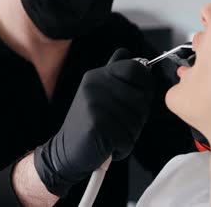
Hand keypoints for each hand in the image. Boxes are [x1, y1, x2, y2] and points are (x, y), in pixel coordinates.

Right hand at [34, 48, 153, 196]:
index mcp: (97, 75)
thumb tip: (136, 60)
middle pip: (141, 96)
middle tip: (118, 122)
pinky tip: (107, 145)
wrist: (66, 151)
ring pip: (137, 120)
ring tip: (111, 133)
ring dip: (129, 134)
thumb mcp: (100, 93)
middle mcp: (95, 85)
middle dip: (138, 115)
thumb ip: (117, 76)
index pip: (136, 68)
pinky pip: (128, 139)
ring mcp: (95, 105)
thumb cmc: (91, 124)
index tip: (136, 97)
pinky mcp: (97, 127)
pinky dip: (122, 148)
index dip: (144, 85)